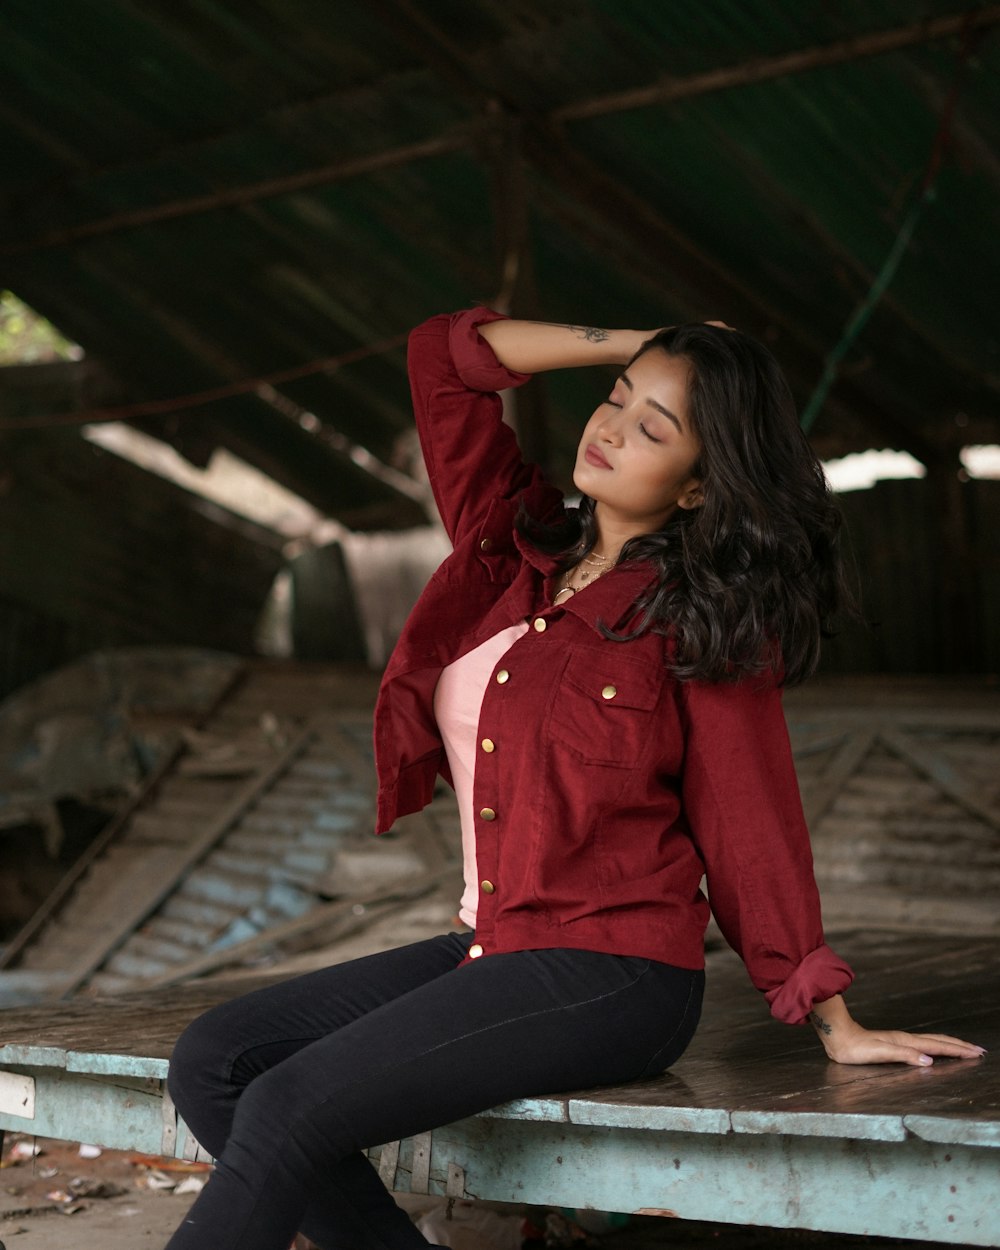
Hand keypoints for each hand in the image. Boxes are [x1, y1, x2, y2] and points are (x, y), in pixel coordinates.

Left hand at [809, 998, 986, 1065]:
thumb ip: (904, 1055)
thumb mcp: (880, 1053)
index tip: (976, 1053)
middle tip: (979, 1051)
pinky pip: (923, 1044)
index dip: (958, 1050)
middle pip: (939, 1041)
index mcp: (906, 1042)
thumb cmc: (856, 1048)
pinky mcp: (895, 1044)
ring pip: (932, 1041)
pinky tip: (935, 1050)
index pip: (938, 1046)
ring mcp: (901, 1040)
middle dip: (960, 1046)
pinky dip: (936, 1046)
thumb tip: (929, 1060)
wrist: (838, 1037)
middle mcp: (906, 1039)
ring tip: (964, 1049)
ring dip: (950, 1045)